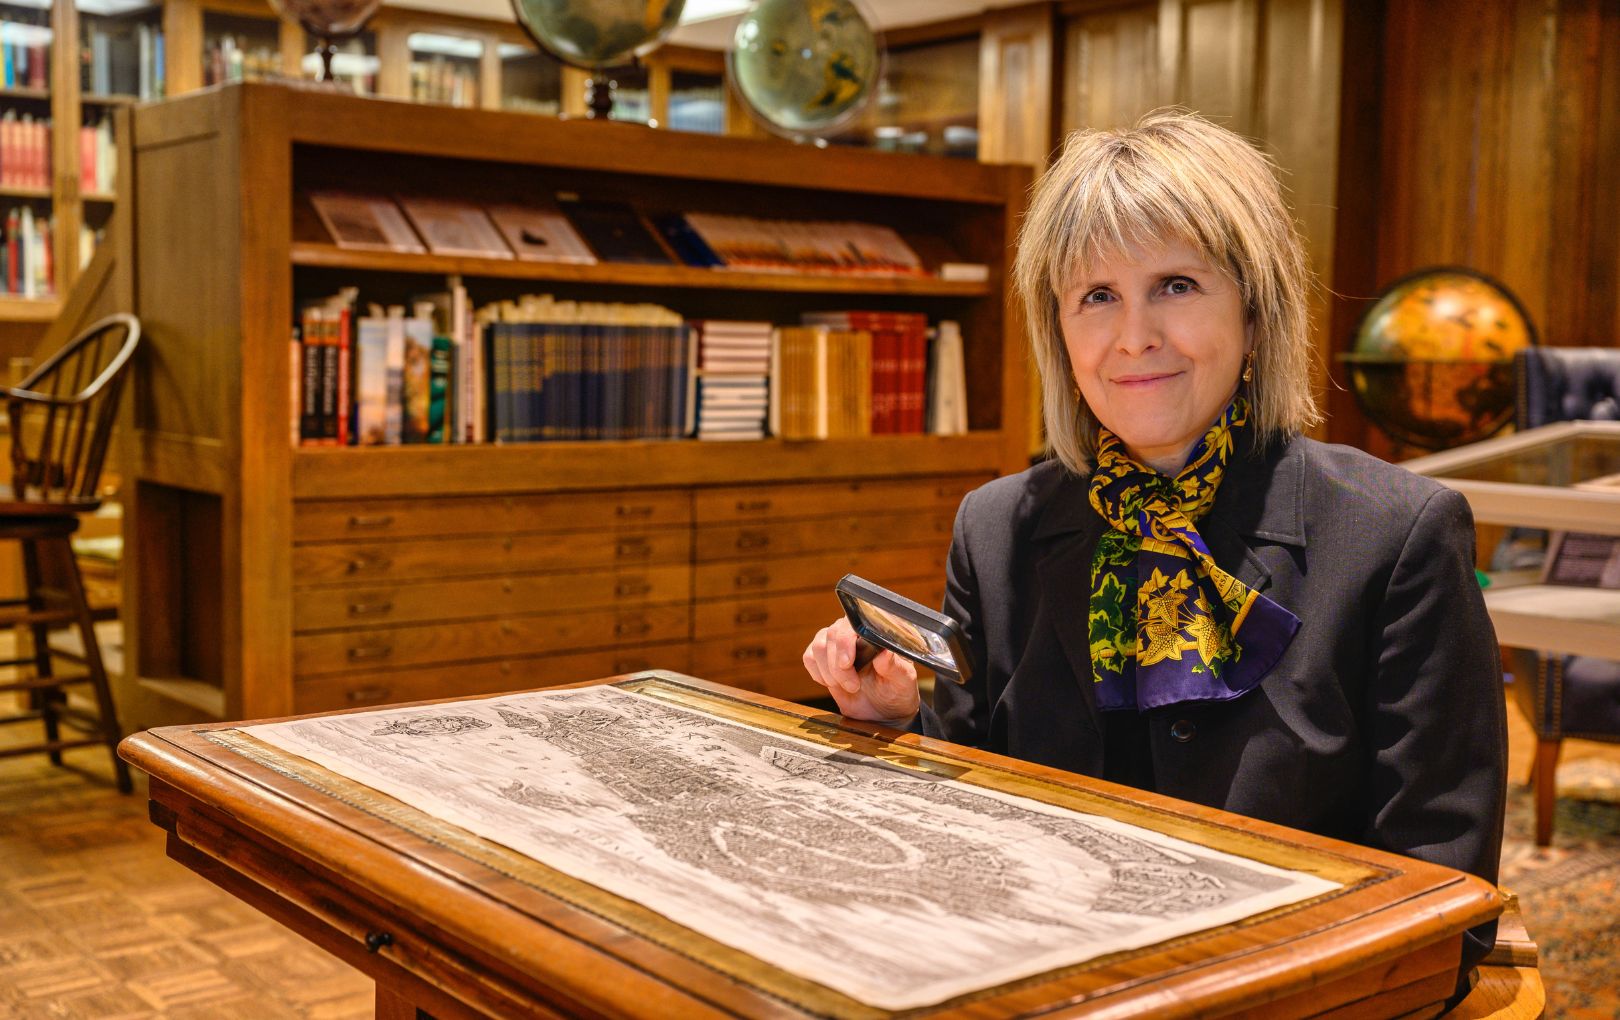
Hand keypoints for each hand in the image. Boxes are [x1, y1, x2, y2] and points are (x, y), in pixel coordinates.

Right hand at [803, 617, 919, 722]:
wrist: (883, 712)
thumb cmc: (897, 692)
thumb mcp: (903, 681)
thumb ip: (895, 666)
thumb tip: (884, 652)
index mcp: (876, 632)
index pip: (854, 624)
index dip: (846, 642)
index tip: (847, 664)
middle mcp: (856, 632)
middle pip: (832, 635)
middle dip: (838, 666)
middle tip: (853, 686)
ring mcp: (838, 643)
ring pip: (818, 646)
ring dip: (829, 671)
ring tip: (848, 686)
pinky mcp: (824, 657)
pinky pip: (809, 657)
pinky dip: (818, 673)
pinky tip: (833, 683)